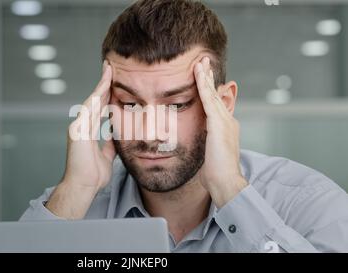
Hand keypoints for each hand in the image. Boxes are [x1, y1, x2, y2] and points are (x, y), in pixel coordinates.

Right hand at [46, 61, 115, 218]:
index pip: (99, 107)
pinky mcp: (77, 131)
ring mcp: (78, 127)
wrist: (83, 188)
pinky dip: (95, 98)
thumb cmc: (92, 175)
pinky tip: (103, 87)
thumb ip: (109, 143)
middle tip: (110, 66)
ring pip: (91, 101)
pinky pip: (88, 111)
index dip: (106, 93)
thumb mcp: (106, 155)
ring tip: (108, 70)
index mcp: (87, 131)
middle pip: (94, 100)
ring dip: (100, 85)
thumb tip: (116, 134)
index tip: (114, 80)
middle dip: (103, 83)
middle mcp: (81, 126)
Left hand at [194, 57, 247, 207]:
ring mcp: (225, 121)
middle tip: (203, 61)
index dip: (210, 90)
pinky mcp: (219, 124)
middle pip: (216, 95)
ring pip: (212, 93)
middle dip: (209, 78)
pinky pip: (208, 99)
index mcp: (225, 128)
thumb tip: (199, 142)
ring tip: (200, 61)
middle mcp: (228, 121)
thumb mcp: (209, 154)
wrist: (225, 183)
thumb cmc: (215, 174)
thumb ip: (206, 144)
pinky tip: (198, 73)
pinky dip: (203, 84)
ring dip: (205, 76)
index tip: (204, 78)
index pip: (216, 104)